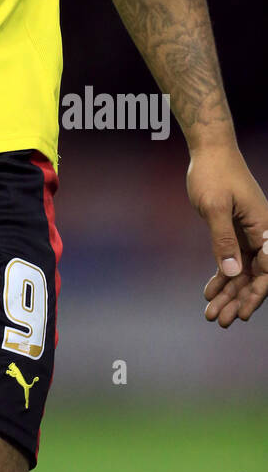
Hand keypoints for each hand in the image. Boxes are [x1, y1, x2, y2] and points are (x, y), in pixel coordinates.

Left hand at [186, 144, 267, 326]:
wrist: (210, 151)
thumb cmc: (214, 174)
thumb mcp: (215, 207)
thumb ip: (224, 239)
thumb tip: (233, 272)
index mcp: (265, 228)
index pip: (267, 270)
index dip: (255, 295)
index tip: (241, 314)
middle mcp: (261, 234)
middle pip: (254, 276)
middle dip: (237, 300)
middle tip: (219, 321)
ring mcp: (248, 234)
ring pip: (242, 271)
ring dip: (228, 293)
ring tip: (211, 314)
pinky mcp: (235, 231)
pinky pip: (231, 259)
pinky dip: (221, 276)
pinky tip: (209, 293)